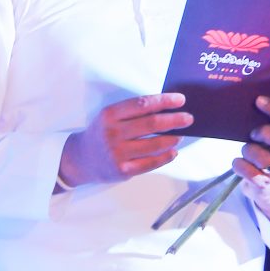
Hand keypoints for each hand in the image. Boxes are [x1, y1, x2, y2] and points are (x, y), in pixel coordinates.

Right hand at [59, 93, 191, 187]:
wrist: (80, 159)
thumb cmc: (102, 133)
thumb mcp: (110, 117)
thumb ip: (133, 112)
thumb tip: (167, 108)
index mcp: (110, 115)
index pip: (142, 104)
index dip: (164, 101)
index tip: (180, 100)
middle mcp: (113, 133)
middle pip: (151, 124)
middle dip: (174, 120)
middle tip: (188, 118)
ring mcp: (118, 153)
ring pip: (154, 145)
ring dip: (172, 139)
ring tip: (180, 135)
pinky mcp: (123, 170)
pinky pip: (151, 163)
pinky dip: (166, 156)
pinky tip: (173, 151)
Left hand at [236, 96, 269, 224]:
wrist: (269, 186)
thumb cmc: (265, 153)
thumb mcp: (267, 137)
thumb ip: (261, 122)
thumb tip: (242, 101)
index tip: (258, 100)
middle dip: (266, 134)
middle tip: (253, 134)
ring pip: (262, 158)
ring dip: (249, 152)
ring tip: (247, 152)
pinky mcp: (264, 183)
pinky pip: (250, 173)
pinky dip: (240, 165)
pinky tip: (239, 163)